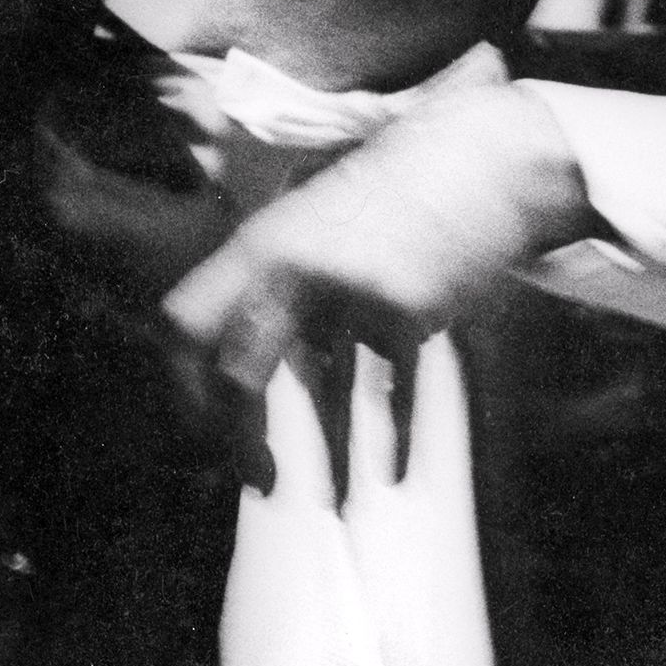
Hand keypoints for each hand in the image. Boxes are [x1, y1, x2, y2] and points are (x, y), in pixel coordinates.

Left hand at [160, 84, 594, 488]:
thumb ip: (283, 271)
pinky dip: (392, 442)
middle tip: (260, 479)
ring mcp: (351, 288)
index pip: (184, 319)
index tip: (205, 420)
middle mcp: (295, 267)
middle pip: (236, 371)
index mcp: (260, 241)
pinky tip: (392, 475)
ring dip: (331, 463)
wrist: (482, 157)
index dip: (183, 381)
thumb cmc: (402, 185)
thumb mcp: (319, 212)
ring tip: (339, 508)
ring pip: (323, 399)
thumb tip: (255, 342)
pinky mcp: (407, 308)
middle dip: (238, 438)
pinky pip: (392, 393)